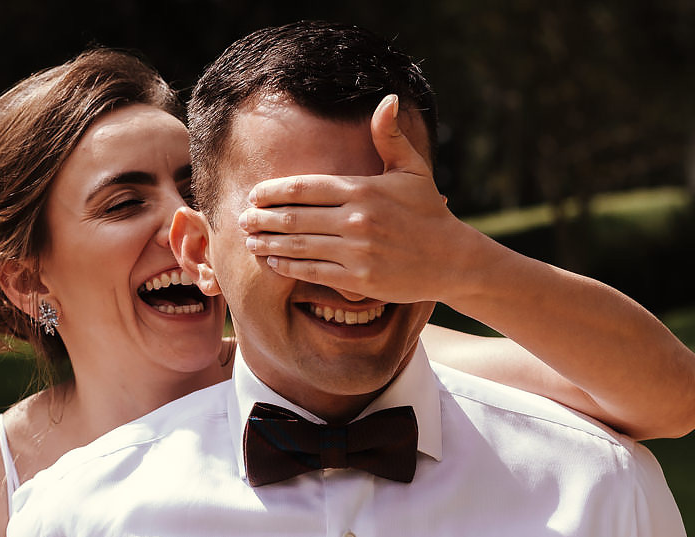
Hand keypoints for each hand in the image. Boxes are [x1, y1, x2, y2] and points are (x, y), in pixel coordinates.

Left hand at [238, 94, 478, 304]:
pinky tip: (273, 262)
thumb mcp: (413, 170)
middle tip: (242, 220)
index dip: (272, 192)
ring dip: (268, 244)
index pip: (304, 188)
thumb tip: (387, 99)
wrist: (452, 259)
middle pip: (294, 218)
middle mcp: (357, 220)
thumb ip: (390, 137)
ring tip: (250, 242)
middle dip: (262, 219)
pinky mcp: (359, 279)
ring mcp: (357, 251)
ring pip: (298, 247)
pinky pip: (313, 272)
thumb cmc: (428, 212)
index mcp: (363, 190)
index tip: (254, 195)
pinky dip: (288, 267)